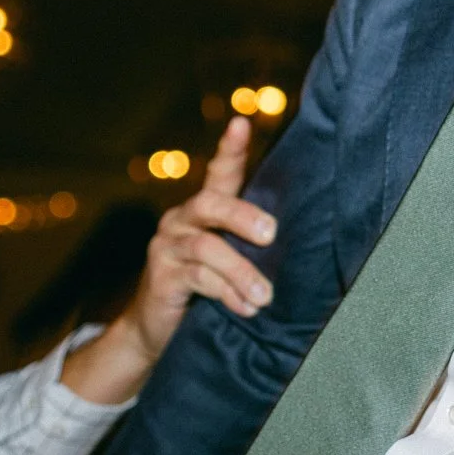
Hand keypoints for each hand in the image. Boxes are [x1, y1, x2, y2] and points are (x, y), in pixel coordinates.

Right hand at [135, 116, 274, 343]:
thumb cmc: (206, 290)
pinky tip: (246, 308)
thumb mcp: (230, 261)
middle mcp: (182, 220)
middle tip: (270, 234)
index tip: (240, 124)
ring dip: (242, 272)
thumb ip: (251, 246)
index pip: (220, 173)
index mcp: (203, 210)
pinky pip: (198, 278)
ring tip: (265, 296)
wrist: (156, 330)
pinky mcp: (162, 276)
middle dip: (243, 216)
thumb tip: (296, 242)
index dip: (231, 149)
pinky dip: (227, 293)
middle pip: (212, 203)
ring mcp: (168, 246)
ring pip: (207, 247)